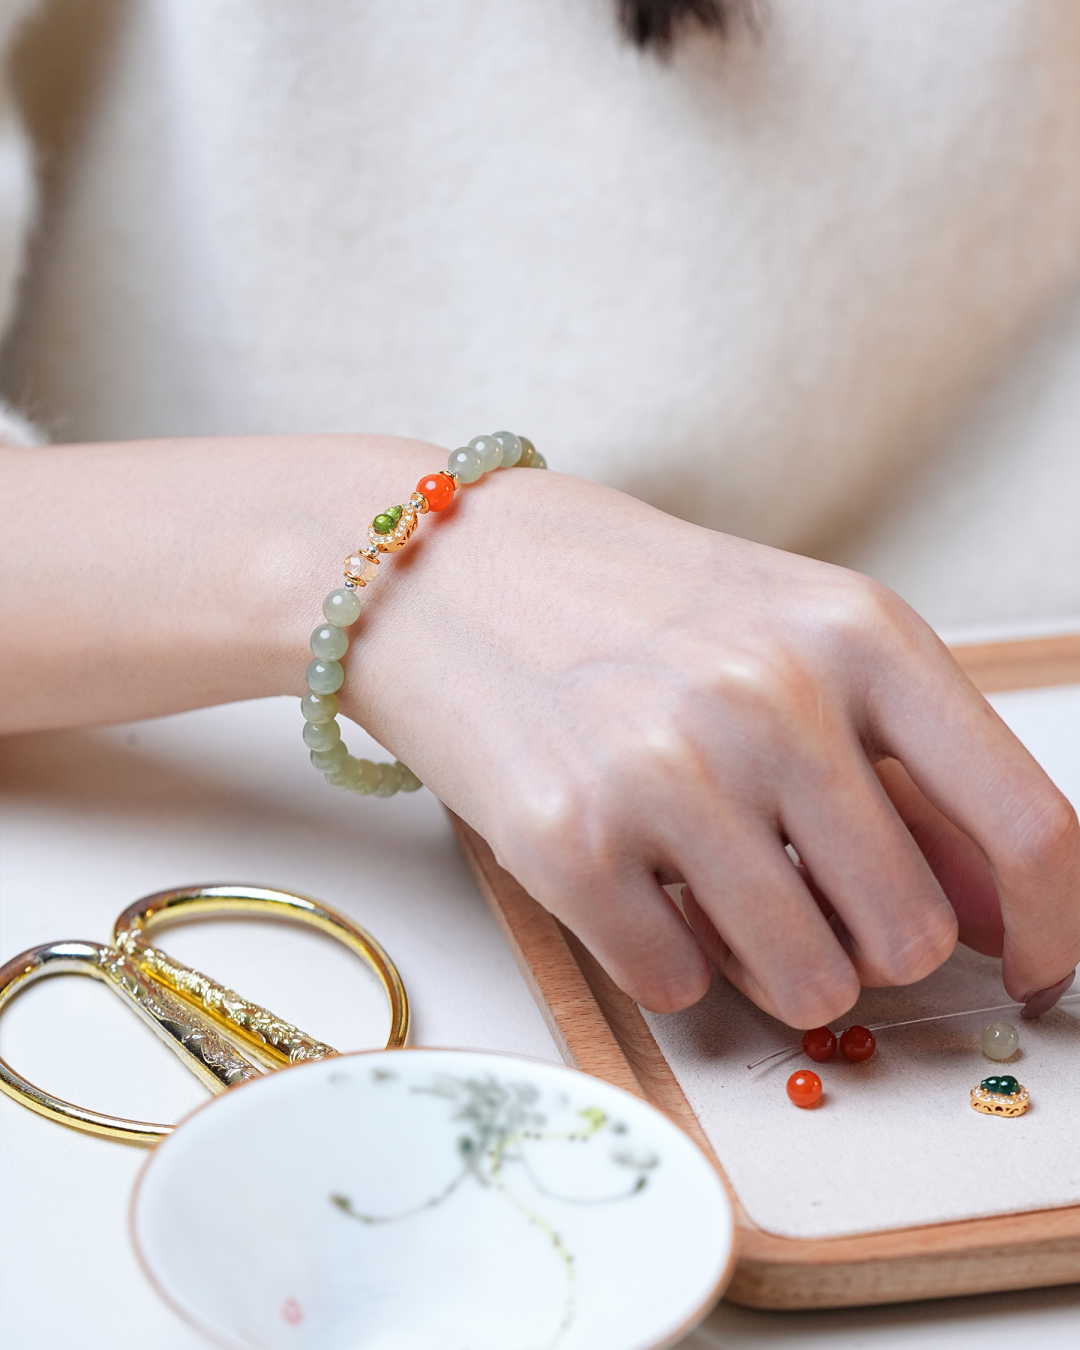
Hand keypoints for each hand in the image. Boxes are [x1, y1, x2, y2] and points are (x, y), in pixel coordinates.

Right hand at [342, 466, 1079, 1023]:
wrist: (442, 568)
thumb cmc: (627, 601)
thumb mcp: (792, 635)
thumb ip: (909, 768)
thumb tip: (1013, 912)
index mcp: (858, 633)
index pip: (1027, 825)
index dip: (1057, 928)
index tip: (1033, 970)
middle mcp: (773, 699)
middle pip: (914, 935)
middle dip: (868, 940)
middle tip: (798, 885)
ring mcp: (667, 772)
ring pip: (807, 984)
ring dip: (770, 961)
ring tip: (704, 878)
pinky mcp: (568, 843)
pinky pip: (677, 985)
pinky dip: (665, 954)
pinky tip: (626, 875)